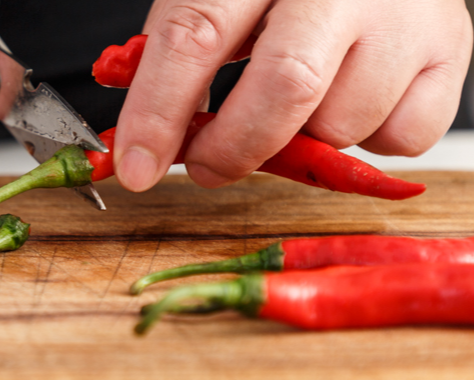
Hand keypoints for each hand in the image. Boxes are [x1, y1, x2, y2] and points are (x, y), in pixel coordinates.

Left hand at [113, 0, 473, 191]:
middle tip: (208, 167)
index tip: (135, 168)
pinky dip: (367, 140)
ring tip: (299, 110)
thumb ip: (184, 54)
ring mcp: (405, 14)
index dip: (158, 110)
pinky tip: (355, 101)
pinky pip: (401, 137)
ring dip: (305, 142)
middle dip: (235, 148)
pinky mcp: (453, 50)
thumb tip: (145, 142)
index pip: (196, 33)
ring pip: (343, 123)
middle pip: (286, 84)